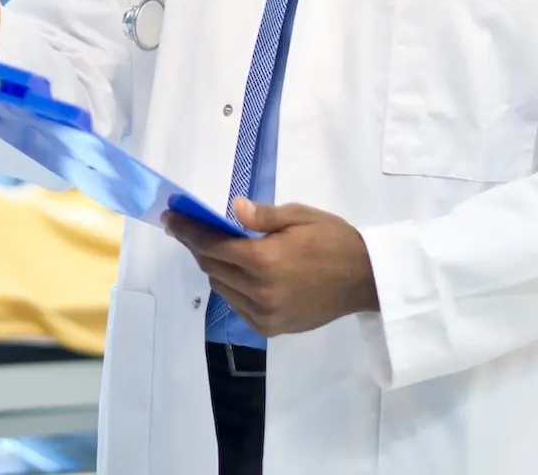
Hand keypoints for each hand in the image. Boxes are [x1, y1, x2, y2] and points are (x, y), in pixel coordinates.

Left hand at [164, 198, 378, 336]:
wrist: (366, 280)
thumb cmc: (334, 240)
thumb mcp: (300, 216)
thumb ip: (262, 216)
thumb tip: (231, 209)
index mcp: (264, 259)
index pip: (212, 244)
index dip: (187, 230)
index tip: (171, 218)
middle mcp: (258, 291)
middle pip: (211, 265)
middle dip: (197, 244)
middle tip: (188, 228)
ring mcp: (263, 313)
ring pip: (221, 286)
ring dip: (213, 266)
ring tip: (215, 248)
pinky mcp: (270, 328)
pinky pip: (236, 305)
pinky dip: (230, 287)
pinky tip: (238, 273)